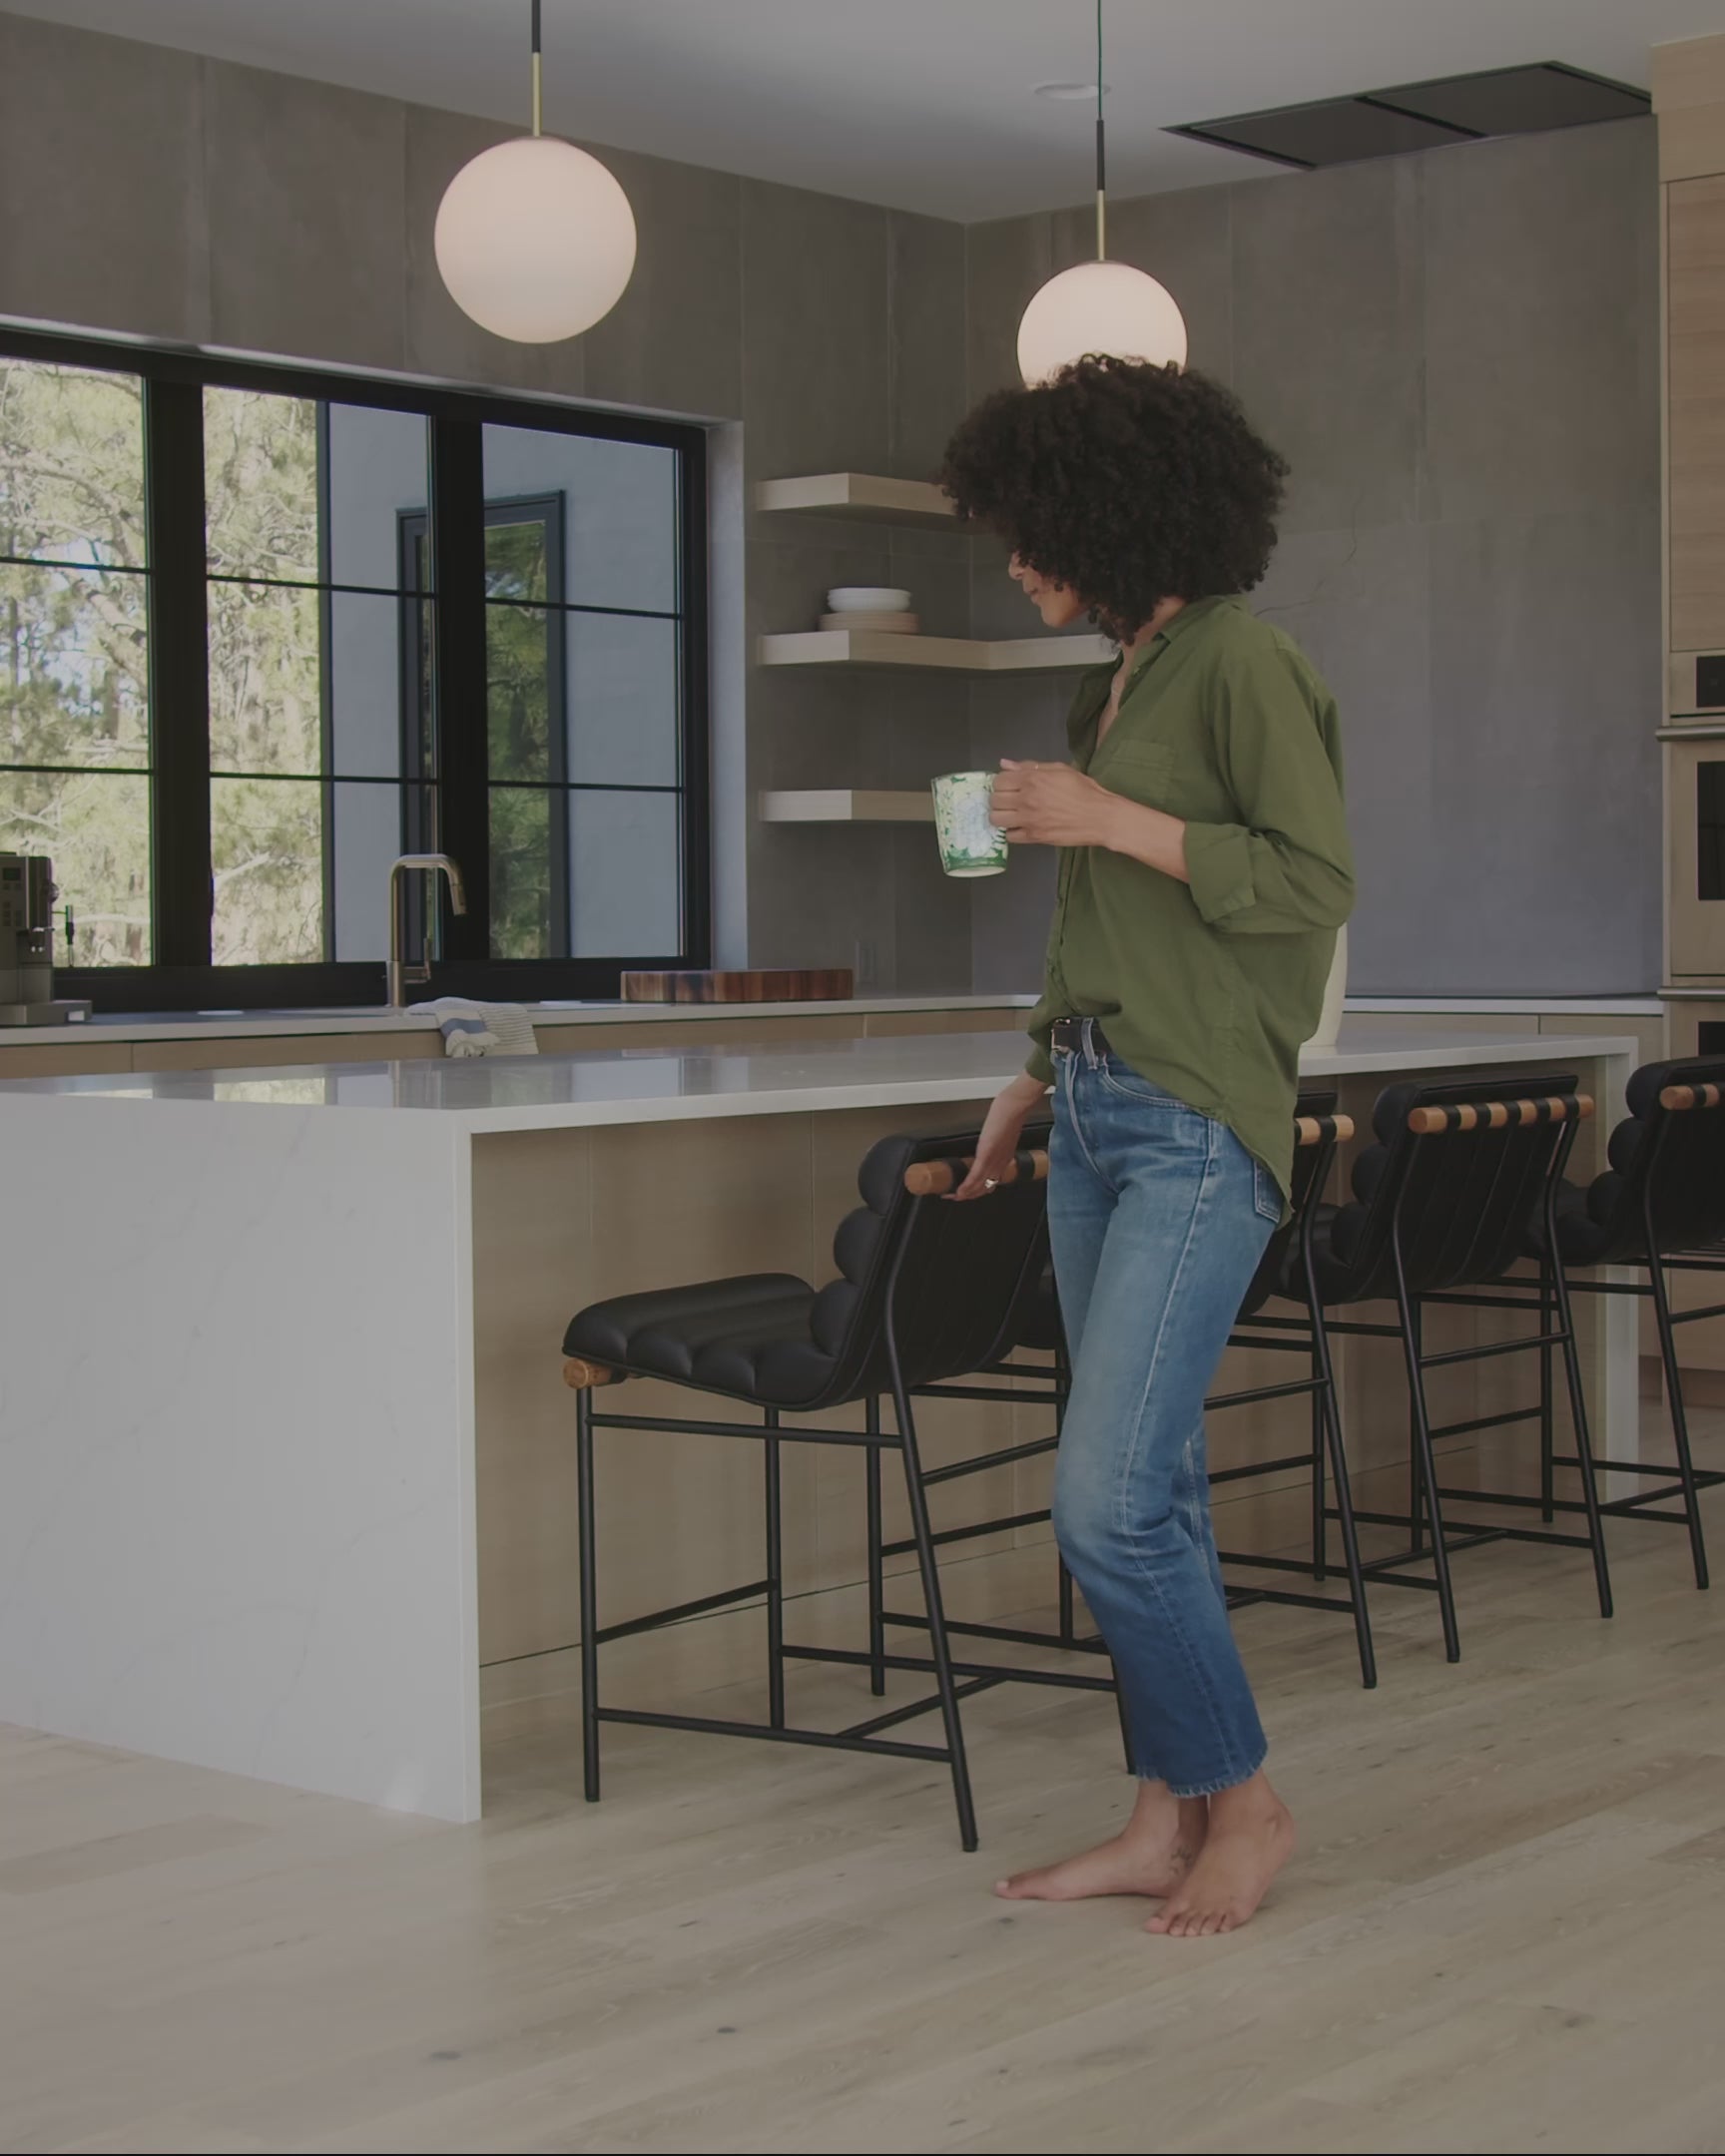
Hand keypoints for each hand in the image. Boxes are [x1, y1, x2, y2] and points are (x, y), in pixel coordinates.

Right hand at [952, 1073, 1050, 1201]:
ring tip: (952, 1196)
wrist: (1014, 1108)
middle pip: (984, 1189)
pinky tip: (958, 1190)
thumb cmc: (1009, 1115)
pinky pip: (975, 1176)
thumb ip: (997, 1140)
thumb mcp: (1005, 1133)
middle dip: (968, 1195)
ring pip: (979, 1187)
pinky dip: (966, 1186)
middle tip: (954, 1197)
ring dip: (964, 1194)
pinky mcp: (986, 1155)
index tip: (966, 1191)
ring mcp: (993, 1161)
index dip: (978, 1190)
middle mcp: (1000, 1164)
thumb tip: (989, 1140)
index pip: (991, 1182)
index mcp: (1004, 1160)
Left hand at [990, 759, 1122, 848]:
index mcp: (1032, 779)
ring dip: (1001, 815)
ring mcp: (1028, 819)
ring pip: (996, 818)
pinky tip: (1020, 827)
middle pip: (994, 800)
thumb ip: (1030, 766)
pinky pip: (1009, 836)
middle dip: (999, 799)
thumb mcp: (1059, 769)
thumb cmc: (1084, 790)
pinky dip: (1011, 831)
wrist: (1100, 816)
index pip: (999, 780)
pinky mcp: (1034, 837)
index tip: (1009, 786)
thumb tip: (1005, 764)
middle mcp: (1026, 799)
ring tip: (1011, 814)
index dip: (1002, 783)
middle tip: (1010, 800)